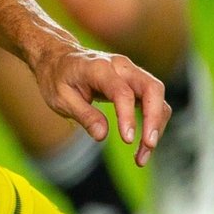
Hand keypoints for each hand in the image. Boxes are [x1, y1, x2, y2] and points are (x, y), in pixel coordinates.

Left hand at [34, 47, 169, 167]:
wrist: (58, 57)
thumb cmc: (57, 78)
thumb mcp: (60, 98)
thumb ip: (83, 115)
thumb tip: (102, 135)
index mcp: (99, 68)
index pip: (122, 92)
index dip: (128, 116)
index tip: (128, 140)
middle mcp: (120, 66)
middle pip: (152, 88)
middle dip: (155, 119)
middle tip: (149, 146)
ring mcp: (131, 72)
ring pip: (157, 96)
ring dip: (156, 126)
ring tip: (142, 156)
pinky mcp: (135, 82)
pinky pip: (152, 101)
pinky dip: (153, 122)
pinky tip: (143, 145)